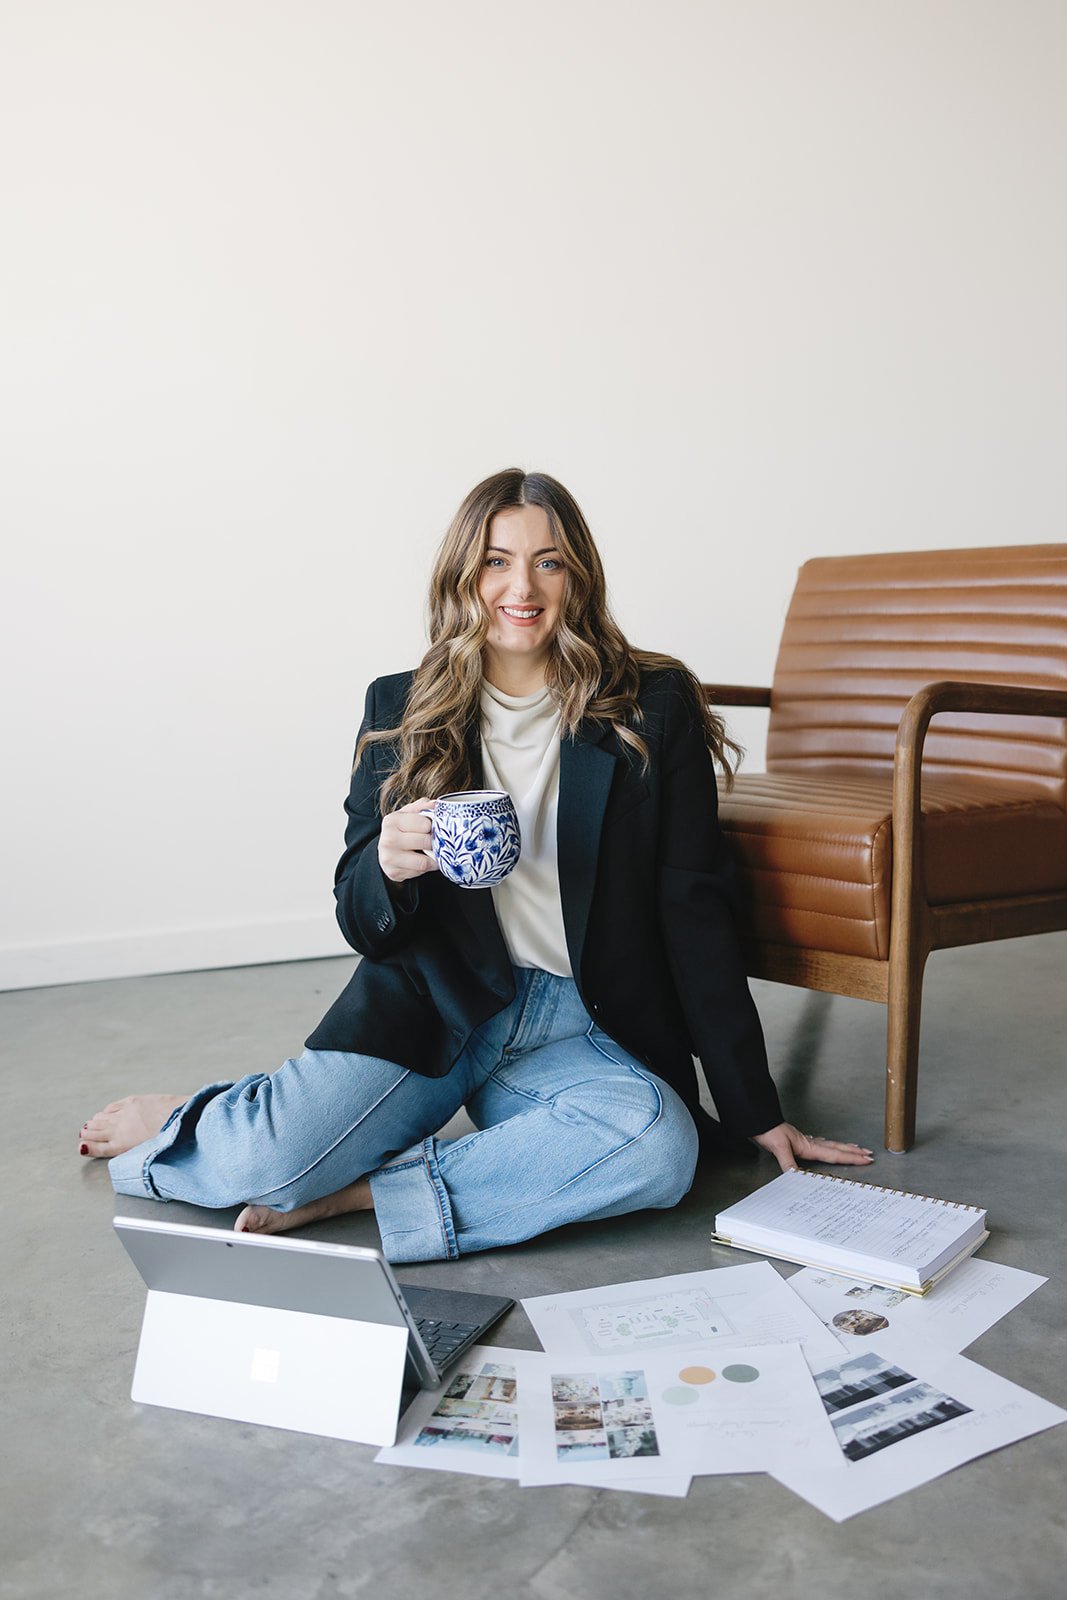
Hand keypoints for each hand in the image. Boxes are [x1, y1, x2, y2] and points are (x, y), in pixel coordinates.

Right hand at [378, 797, 439, 883]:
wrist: (387, 850)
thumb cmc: (402, 829)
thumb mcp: (409, 814)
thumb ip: (423, 807)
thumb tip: (436, 804)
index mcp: (392, 820)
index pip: (425, 824)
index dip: (432, 827)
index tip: (431, 828)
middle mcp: (388, 839)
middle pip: (425, 842)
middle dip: (434, 843)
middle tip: (435, 842)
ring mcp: (389, 857)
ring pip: (423, 861)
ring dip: (433, 859)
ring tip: (433, 853)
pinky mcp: (393, 872)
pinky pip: (419, 872)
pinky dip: (426, 868)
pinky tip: (423, 861)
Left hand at [751, 1122, 873, 1173]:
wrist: (758, 1119)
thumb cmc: (768, 1130)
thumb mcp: (778, 1147)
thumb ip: (789, 1163)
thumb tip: (798, 1178)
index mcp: (809, 1146)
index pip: (834, 1154)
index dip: (851, 1157)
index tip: (866, 1159)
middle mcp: (809, 1143)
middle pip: (837, 1148)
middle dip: (853, 1152)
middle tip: (868, 1154)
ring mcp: (804, 1141)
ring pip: (830, 1145)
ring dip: (843, 1147)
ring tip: (855, 1148)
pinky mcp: (797, 1140)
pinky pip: (819, 1144)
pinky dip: (827, 1145)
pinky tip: (825, 1145)